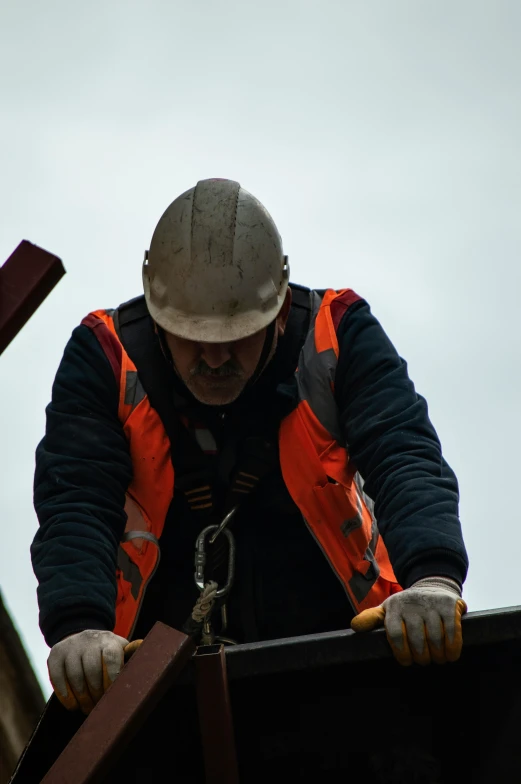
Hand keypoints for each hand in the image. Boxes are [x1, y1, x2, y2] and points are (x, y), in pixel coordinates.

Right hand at [47, 630, 128, 713]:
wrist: (83, 637)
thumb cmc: (108, 652)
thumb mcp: (121, 650)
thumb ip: (132, 658)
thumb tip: (151, 667)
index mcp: (109, 641)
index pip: (111, 657)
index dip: (112, 677)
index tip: (113, 695)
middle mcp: (90, 640)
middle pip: (91, 669)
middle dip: (96, 693)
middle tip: (99, 707)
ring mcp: (71, 645)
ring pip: (75, 675)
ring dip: (81, 697)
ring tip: (87, 709)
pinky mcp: (56, 652)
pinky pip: (56, 676)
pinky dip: (64, 694)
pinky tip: (72, 705)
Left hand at [350, 577, 466, 665]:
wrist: (433, 586)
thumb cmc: (407, 606)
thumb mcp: (387, 610)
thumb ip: (371, 618)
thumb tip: (354, 626)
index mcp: (394, 607)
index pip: (396, 635)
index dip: (402, 653)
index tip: (407, 662)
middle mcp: (412, 604)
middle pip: (417, 640)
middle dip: (421, 657)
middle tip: (424, 661)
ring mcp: (431, 603)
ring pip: (435, 638)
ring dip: (438, 655)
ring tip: (438, 659)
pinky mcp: (449, 604)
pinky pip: (452, 631)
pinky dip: (452, 647)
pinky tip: (451, 655)